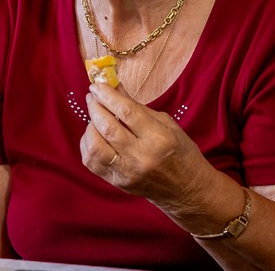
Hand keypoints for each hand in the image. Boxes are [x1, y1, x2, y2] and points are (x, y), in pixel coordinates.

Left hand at [80, 82, 206, 207]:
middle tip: (92, 96)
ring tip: (94, 116)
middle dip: (95, 107)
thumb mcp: (167, 124)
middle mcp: (141, 157)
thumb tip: (114, 87)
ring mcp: (127, 173)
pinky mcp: (118, 183)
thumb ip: (138, 107)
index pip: (126, 112)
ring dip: (89, 126)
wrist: (187, 189)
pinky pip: (92, 162)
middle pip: (108, 127)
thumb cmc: (180, 153)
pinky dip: (87, 144)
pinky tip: (93, 134)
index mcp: (158, 139)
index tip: (98, 85)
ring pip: (95, 146)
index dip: (108, 95)